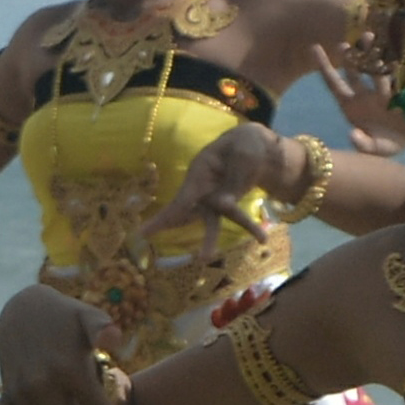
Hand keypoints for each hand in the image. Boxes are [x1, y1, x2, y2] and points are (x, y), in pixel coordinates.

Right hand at [138, 123, 296, 263]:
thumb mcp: (244, 155)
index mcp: (200, 170)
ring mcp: (214, 198)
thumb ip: (234, 181)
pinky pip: (236, 218)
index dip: (164, 215)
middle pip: (185, 209)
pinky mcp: (227, 206)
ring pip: (212, 220)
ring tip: (205, 258)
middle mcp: (203, 188)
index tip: (142, 233)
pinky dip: (250, 228)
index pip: (182, 196)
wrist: (259, 148)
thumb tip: (225, 207)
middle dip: (168, 224)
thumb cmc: (245, 146)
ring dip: (210, 239)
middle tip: (150, 238)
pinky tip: (262, 238)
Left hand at [310, 44, 404, 154]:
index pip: (334, 83)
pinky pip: (399, 75)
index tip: (314, 46)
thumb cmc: (385, 144)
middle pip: (355, 71)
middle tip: (344, 43)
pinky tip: (397, 50)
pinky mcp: (402, 90)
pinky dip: (397, 63)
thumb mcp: (374, 149)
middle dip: (350, 56)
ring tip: (369, 37)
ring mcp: (384, 90)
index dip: (324, 66)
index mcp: (351, 105)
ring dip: (373, 54)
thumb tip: (353, 135)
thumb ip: (363, 144)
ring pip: (376, 68)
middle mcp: (365, 93)